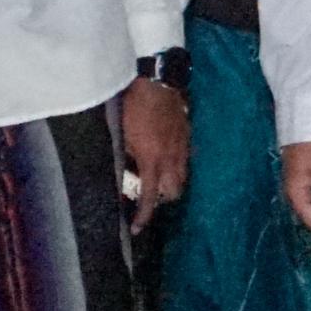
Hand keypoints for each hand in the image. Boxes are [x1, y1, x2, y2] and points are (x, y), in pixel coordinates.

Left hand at [118, 75, 188, 221]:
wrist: (158, 82)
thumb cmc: (134, 107)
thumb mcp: (122, 135)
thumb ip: (127, 158)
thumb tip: (127, 174)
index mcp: (153, 160)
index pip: (151, 196)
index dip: (144, 216)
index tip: (137, 229)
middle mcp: (172, 158)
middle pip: (175, 191)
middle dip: (164, 199)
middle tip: (149, 196)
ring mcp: (183, 146)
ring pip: (183, 176)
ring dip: (172, 183)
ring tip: (159, 179)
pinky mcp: (187, 135)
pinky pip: (186, 158)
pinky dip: (178, 165)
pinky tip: (168, 158)